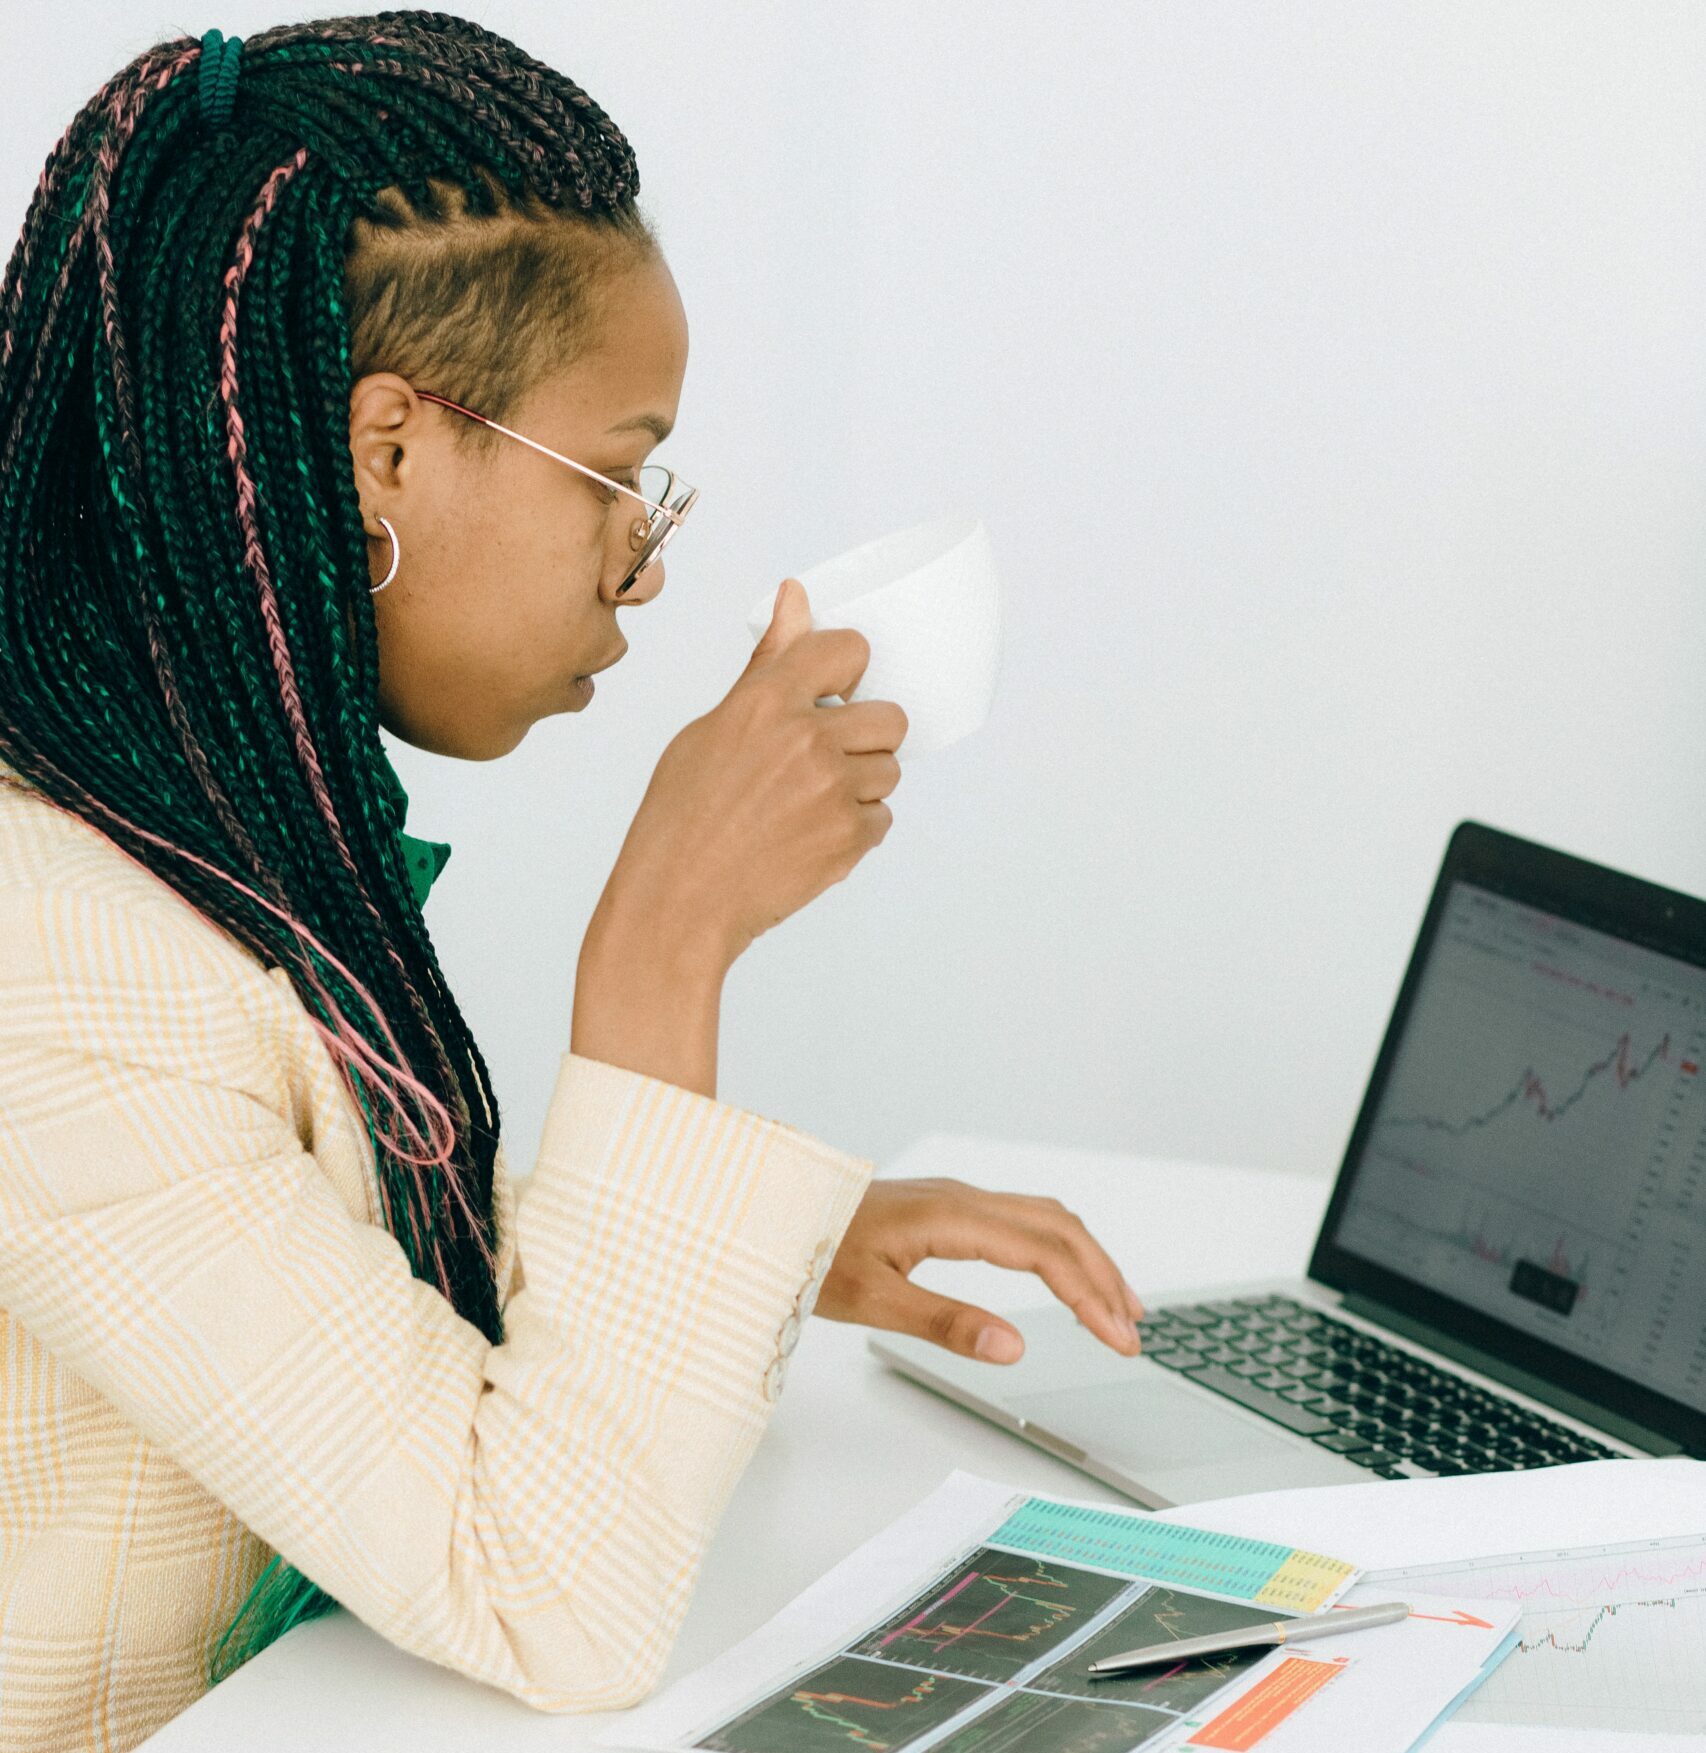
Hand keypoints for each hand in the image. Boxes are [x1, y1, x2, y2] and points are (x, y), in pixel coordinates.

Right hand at [594, 577, 907, 971]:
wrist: (678, 904)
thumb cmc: (682, 818)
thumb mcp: (711, 730)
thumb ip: (767, 667)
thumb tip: (796, 597)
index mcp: (765, 701)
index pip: (849, 650)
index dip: (848, 672)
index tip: (836, 692)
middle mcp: (807, 738)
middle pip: (890, 718)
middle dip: (865, 737)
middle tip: (823, 763)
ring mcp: (833, 790)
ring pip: (889, 771)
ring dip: (861, 787)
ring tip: (807, 807)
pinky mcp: (849, 837)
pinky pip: (882, 819)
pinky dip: (855, 830)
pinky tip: (808, 838)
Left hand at [814, 1177, 1144, 1362]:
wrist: (772, 1209)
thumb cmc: (810, 1251)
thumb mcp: (871, 1300)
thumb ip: (945, 1323)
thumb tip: (1015, 1347)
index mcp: (951, 1217)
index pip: (1045, 1252)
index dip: (1091, 1295)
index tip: (1120, 1339)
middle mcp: (962, 1198)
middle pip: (1059, 1228)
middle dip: (1105, 1278)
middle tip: (1134, 1333)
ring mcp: (955, 1198)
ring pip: (1045, 1218)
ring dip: (1088, 1258)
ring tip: (1118, 1306)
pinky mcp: (946, 1206)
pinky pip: (1022, 1217)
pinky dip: (1059, 1245)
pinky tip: (1064, 1272)